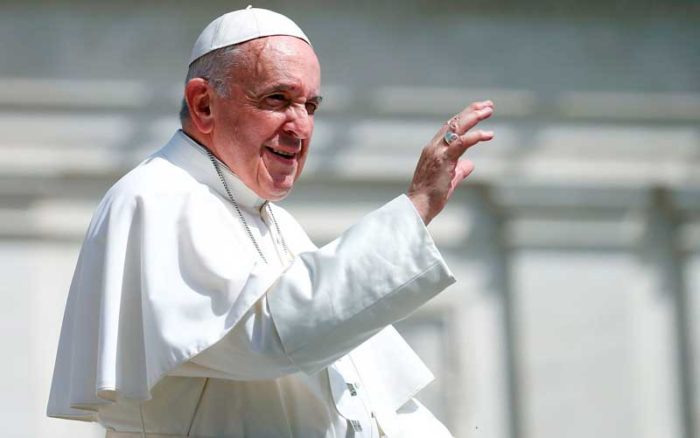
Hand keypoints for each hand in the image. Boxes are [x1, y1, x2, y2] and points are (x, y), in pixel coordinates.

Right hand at [407, 100, 493, 223]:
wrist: (419, 205)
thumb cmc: (431, 195)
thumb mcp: (449, 179)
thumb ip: (460, 169)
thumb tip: (470, 164)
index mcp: (433, 149)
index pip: (449, 127)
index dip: (464, 116)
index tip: (479, 109)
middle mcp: (434, 146)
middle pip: (454, 122)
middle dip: (472, 111)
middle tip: (488, 105)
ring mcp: (438, 152)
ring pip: (457, 127)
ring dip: (474, 117)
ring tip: (489, 110)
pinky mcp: (444, 160)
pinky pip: (461, 143)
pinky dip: (475, 136)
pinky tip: (488, 134)